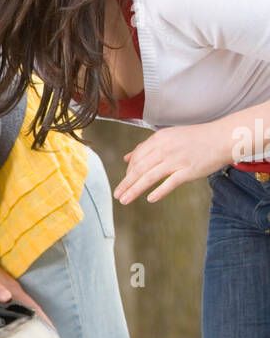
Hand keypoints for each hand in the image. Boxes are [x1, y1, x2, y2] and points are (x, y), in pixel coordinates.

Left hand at [0, 259, 52, 325]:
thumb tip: (7, 298)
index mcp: (12, 288)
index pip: (32, 305)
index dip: (42, 318)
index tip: (51, 330)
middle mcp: (13, 289)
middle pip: (32, 307)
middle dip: (41, 321)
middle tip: (48, 336)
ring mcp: (9, 288)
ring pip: (25, 305)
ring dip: (33, 317)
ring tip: (38, 331)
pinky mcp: (3, 288)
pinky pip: (17, 303)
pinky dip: (22, 312)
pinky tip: (19, 318)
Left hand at [113, 122, 232, 203]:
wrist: (221, 138)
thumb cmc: (195, 139)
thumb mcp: (168, 137)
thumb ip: (147, 147)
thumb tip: (127, 157)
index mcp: (159, 139)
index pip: (137, 157)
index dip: (128, 172)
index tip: (124, 182)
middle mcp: (165, 148)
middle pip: (139, 168)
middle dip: (126, 183)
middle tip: (117, 194)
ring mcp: (176, 160)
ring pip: (149, 176)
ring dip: (135, 190)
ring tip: (125, 200)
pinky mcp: (188, 171)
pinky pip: (170, 183)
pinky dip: (159, 191)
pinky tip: (150, 199)